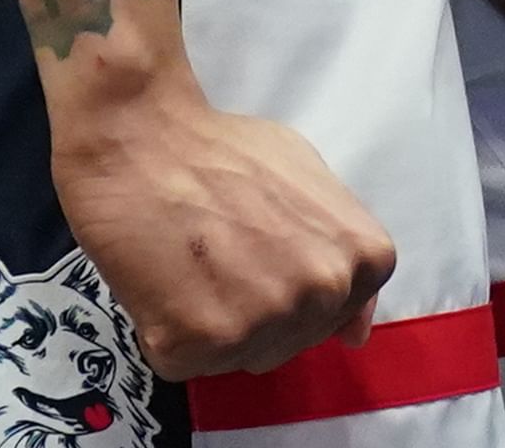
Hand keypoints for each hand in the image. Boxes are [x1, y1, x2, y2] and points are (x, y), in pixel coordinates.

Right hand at [49, 74, 392, 380]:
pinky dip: (172, 334)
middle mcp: (322, 294)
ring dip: (220, 326)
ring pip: (246, 356)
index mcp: (363, 257)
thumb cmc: (226, 152)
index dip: (298, 285)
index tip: (265, 255)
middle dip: (263, 308)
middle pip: (295, 338)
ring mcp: (263, 323)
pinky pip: (190, 363)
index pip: (342, 311)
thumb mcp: (314, 180)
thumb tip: (356, 335)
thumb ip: (343, 249)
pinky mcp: (197, 346)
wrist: (142, 141)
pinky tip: (165, 284)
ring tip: (194, 268)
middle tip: (224, 255)